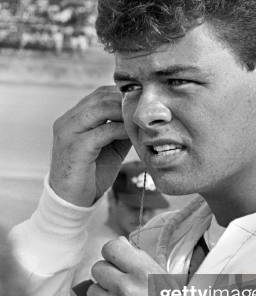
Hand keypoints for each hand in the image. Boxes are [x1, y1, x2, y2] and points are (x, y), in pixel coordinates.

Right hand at [49, 86, 131, 205]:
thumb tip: (141, 119)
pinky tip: (134, 135)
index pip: (99, 94)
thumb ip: (120, 131)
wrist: (71, 201)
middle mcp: (68, 120)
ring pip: (101, 108)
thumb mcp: (109, 148)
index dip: (122, 95)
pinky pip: (104, 131)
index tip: (143, 104)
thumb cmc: (90, 175)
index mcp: (73, 118)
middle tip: (147, 110)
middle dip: (126, 101)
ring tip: (142, 120)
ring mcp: (69, 132)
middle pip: (101, 97)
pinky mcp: (76, 147)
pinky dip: (122, 130)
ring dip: (124, 112)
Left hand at [85, 238, 176, 295]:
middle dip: (108, 277)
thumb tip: (121, 244)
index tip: (117, 263)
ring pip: (92, 290)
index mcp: (143, 273)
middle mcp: (124, 287)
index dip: (114, 255)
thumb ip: (142, 262)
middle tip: (121, 290)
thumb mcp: (167, 284)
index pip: (112, 247)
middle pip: (98, 268)